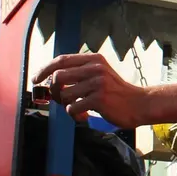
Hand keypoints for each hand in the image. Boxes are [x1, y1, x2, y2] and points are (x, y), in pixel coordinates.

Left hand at [33, 53, 147, 128]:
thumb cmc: (118, 92)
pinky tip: (84, 116)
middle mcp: (95, 68)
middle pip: (58, 76)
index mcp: (94, 60)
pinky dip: (74, 115)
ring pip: (63, 94)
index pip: (61, 60)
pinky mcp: (99, 99)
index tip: (36, 79)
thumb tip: (51, 81)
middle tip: (59, 99)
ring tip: (77, 108)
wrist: (140, 104)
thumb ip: (80, 73)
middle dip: (53, 90)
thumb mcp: (101, 74)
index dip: (44, 69)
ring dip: (65, 105)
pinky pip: (72, 108)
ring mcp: (97, 83)